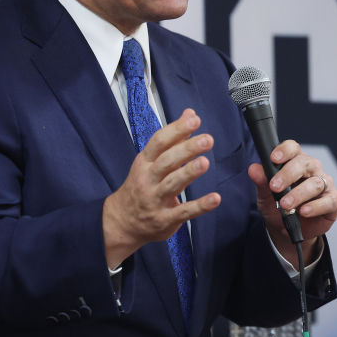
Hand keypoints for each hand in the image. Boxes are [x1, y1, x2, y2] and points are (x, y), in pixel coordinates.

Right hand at [102, 108, 220, 267]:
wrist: (121, 222)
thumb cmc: (140, 186)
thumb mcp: (151, 161)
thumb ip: (174, 138)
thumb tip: (190, 114)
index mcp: (145, 163)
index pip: (159, 142)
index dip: (176, 130)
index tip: (194, 120)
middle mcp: (148, 180)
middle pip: (166, 161)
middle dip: (186, 149)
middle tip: (207, 139)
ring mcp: (155, 200)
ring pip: (172, 184)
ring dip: (188, 173)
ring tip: (205, 162)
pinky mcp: (164, 219)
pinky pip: (183, 212)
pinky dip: (199, 206)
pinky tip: (215, 199)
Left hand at [248, 140, 336, 265]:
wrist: (287, 231)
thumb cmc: (278, 208)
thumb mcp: (265, 197)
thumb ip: (261, 182)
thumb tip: (253, 169)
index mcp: (295, 162)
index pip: (293, 148)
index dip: (285, 150)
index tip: (273, 159)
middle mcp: (312, 170)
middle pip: (305, 163)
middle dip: (288, 174)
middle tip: (275, 187)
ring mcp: (325, 184)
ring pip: (315, 183)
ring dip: (298, 194)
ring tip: (285, 205)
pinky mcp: (334, 201)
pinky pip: (328, 201)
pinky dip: (315, 206)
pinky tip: (304, 211)